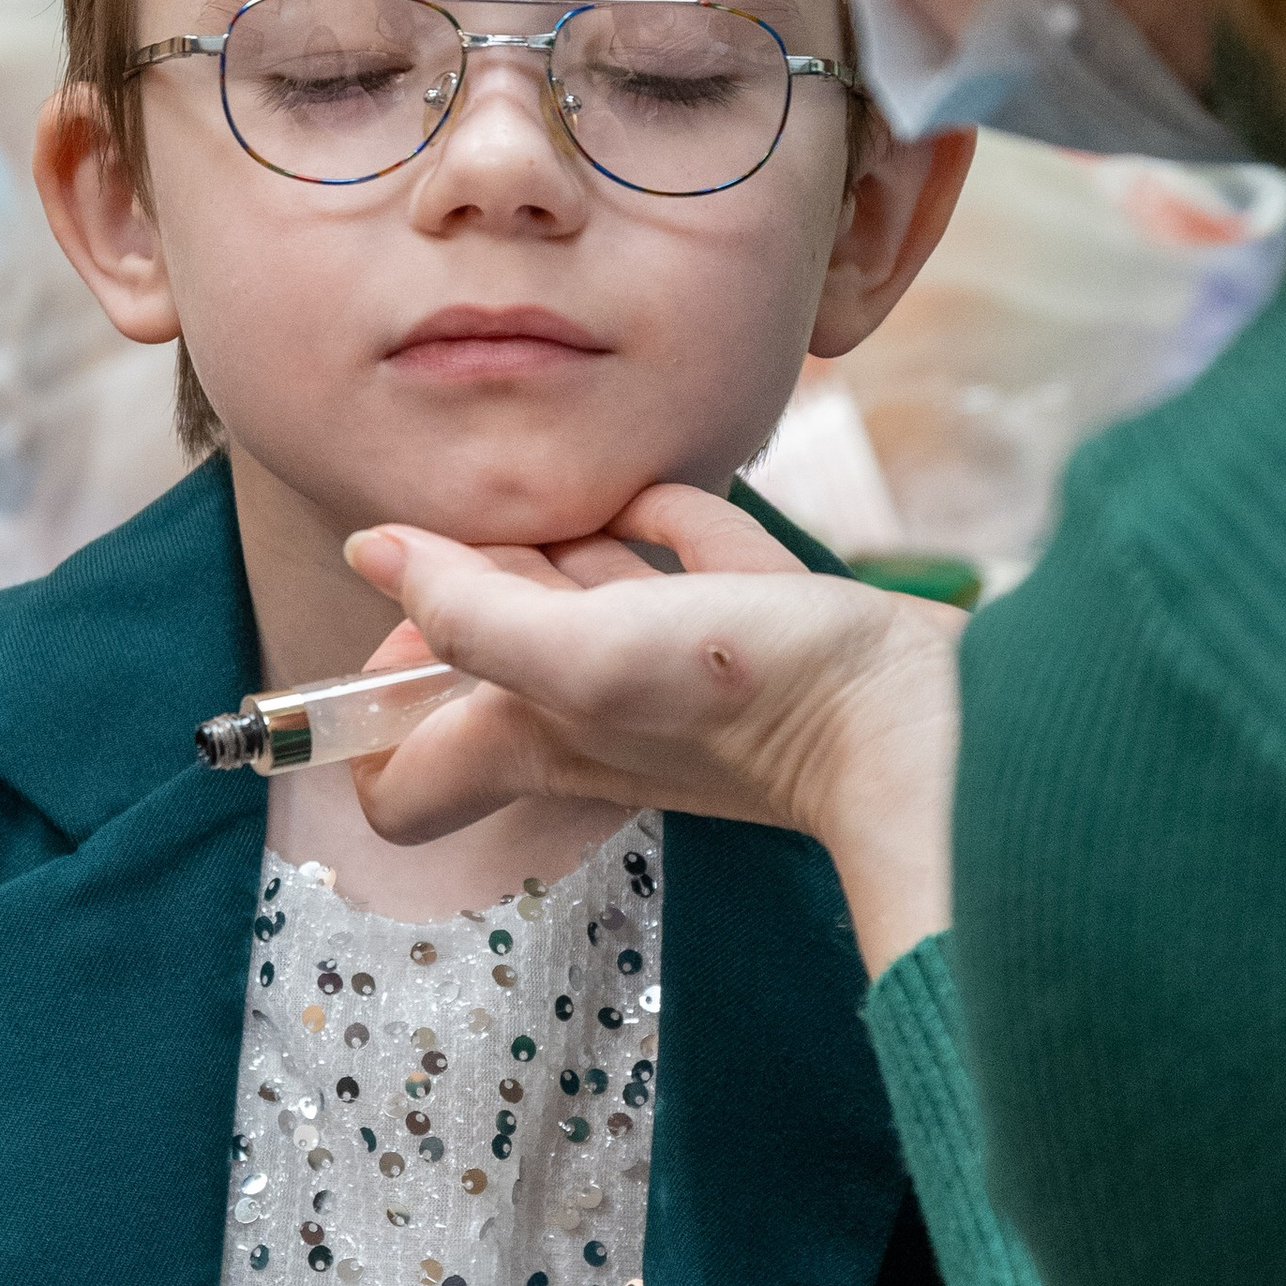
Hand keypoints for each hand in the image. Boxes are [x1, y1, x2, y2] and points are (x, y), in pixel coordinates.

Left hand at [343, 485, 962, 979]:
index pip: (407, 790)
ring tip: (558, 503)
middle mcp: (596, 719)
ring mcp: (678, 679)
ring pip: (586, 606)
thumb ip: (469, 609)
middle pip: (490, 666)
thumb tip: (371, 550)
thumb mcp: (583, 655)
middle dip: (473, 596)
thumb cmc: (746, 698)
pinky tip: (656, 494)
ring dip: (565, 551)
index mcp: (536, 743)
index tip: (391, 652)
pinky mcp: (755, 633)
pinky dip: (664, 525)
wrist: (915, 715)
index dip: (377, 724)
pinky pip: (688, 565)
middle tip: (483, 542)